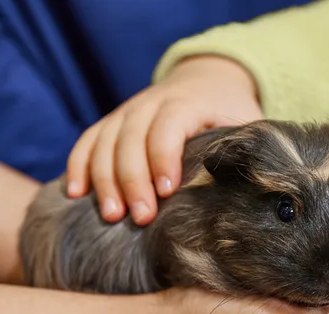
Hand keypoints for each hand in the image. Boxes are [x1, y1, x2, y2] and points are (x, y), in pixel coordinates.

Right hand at [66, 55, 261, 224]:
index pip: (168, 126)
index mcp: (187, 101)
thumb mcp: (245, 124)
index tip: (166, 191)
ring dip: (104, 180)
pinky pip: (87, 141)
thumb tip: (253, 188)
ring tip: (111, 216)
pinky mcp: (111, 123)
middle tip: (140, 218)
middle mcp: (151, 103)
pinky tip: (76, 194)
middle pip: (131, 139)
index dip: (163, 157)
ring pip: (105, 142)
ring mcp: (126, 112)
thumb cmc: (229, 112)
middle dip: (132, 180)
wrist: (206, 80)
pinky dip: (78, 166)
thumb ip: (243, 150)